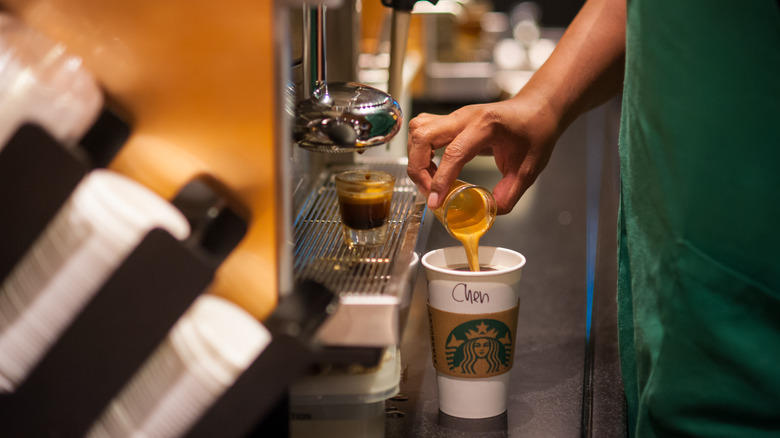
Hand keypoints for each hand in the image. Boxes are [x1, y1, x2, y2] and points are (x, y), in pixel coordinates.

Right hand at [406, 93, 560, 214]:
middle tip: (429, 192)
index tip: (435, 202)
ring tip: (430, 180)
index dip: (440, 180)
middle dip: (418, 168)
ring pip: (418, 130)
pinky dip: (420, 151)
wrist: (536, 110)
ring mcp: (455, 116)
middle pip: (423, 136)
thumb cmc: (535, 132)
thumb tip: (488, 212)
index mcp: (486, 124)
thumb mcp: (528, 168)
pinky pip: (423, 130)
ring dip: (416, 158)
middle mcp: (465, 116)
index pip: (453, 152)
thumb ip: (508, 194)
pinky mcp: (451, 121)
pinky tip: (433, 167)